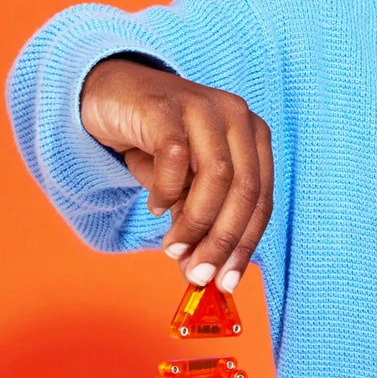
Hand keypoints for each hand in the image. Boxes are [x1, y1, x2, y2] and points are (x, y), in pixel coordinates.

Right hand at [80, 56, 272, 291]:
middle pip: (245, 189)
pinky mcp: (166, 105)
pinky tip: (155, 205)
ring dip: (195, 221)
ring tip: (173, 247)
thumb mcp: (185, 188)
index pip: (262, 199)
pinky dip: (167, 190)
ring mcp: (204, 106)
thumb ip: (198, 224)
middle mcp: (237, 117)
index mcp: (254, 137)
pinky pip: (176, 156)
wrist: (113, 95)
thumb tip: (201, 276)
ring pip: (216, 176)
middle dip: (223, 239)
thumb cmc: (157, 145)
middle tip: (198, 272)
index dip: (246, 244)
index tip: (227, 281)